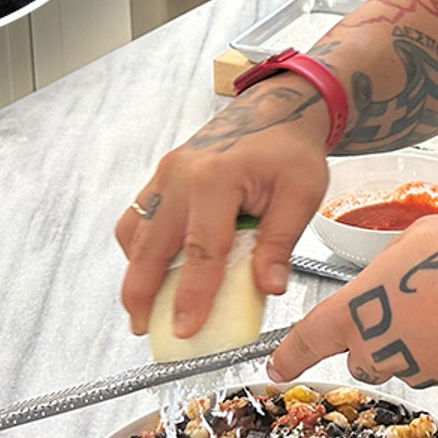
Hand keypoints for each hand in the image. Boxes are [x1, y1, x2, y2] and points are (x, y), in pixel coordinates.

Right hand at [117, 78, 333, 338]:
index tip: (186, 328)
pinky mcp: (162, 175)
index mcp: (216, 179)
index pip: (201, 251)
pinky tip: (154, 269)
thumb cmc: (290, 148)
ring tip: (144, 307)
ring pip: (136, 231)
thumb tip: (268, 287)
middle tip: (144, 328)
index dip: (191, 296)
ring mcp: (166, 173)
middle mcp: (181, 175)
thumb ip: (281, 241)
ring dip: (135, 271)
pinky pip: (139, 216)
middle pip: (151, 246)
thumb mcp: (301, 193)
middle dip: (142, 292)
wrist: (277, 108)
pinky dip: (140, 247)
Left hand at [268, 214, 437, 388]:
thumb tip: (399, 266)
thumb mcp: (417, 238)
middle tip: (398, 302)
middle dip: (371, 332)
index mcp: (355, 310)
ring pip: (396, 357)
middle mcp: (376, 346)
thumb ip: (393, 259)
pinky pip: (430, 362)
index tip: (278, 364)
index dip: (289, 354)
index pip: (308, 338)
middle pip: (357, 351)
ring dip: (409, 336)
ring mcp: (410, 366)